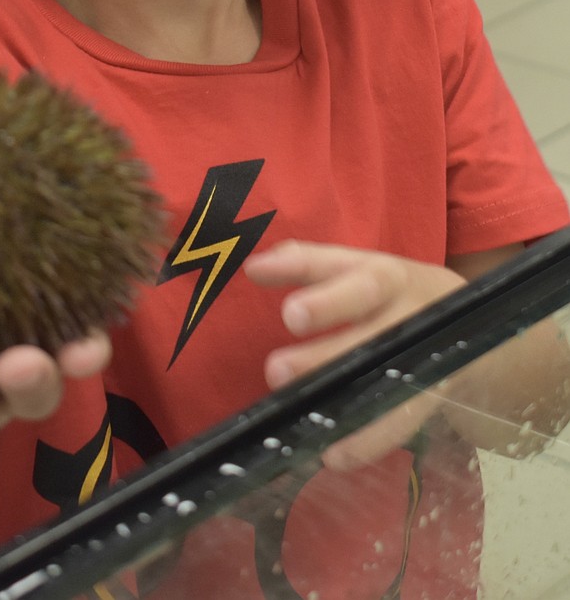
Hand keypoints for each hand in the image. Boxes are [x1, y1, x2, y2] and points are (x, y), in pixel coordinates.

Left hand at [246, 241, 463, 469]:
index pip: (338, 265)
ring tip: (299, 412)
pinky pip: (402, 418)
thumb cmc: (389, 294)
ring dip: (342, 394)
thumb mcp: (356, 270)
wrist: (466, 322)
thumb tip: (254, 266)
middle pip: (366, 309)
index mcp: (380, 271)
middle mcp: (402, 304)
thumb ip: (305, 265)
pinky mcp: (431, 391)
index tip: (260, 278)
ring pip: (384, 367)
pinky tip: (334, 453)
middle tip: (278, 362)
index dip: (299, 269)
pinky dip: (368, 440)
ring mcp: (421, 348)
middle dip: (324, 331)